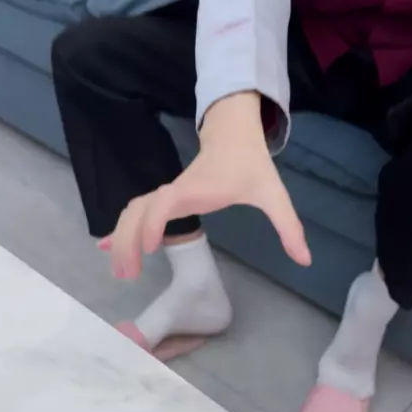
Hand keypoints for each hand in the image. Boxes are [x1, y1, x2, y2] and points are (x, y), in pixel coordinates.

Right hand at [100, 93, 310, 279]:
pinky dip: (121, 229)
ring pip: (132, 213)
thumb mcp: (274, 195)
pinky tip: (106, 249)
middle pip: (139, 212)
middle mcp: (175, 191)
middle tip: (128, 276)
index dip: (156, 223)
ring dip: (121, 239)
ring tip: (121, 271)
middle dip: (128, 242)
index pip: (166, 203)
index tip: (151, 247)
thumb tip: (305, 259)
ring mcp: (167, 194)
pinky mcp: (165, 198)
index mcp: (196, 189)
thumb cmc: (251, 165)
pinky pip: (136, 212)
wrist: (234, 134)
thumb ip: (288, 227)